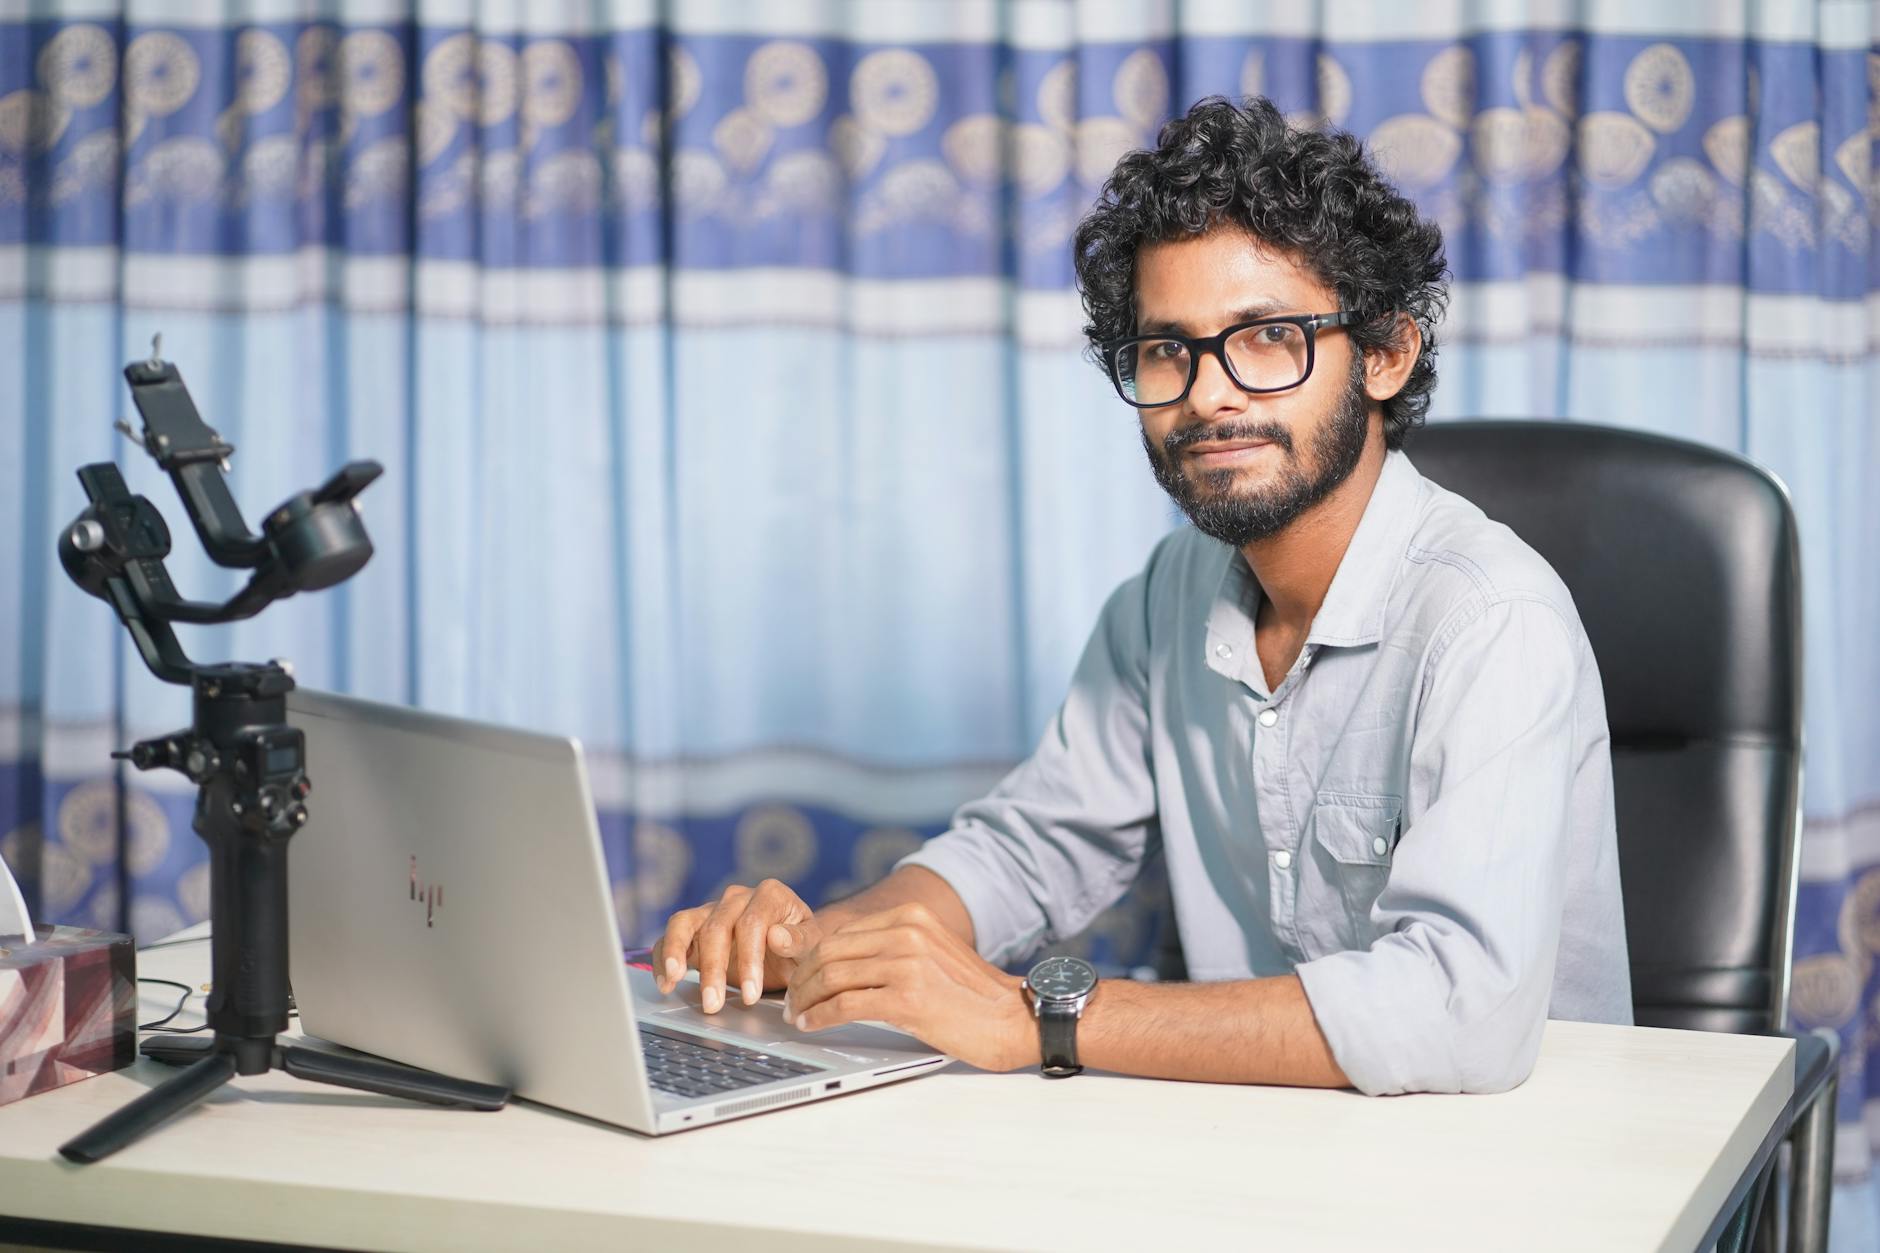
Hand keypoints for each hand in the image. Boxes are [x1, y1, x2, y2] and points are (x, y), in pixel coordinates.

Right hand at [650, 880, 822, 1012]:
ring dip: (677, 955)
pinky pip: (670, 936)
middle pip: (717, 928)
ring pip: (685, 924)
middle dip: (714, 970)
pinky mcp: (693, 927)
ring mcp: (711, 910)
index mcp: (770, 895)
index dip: (749, 959)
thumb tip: (777, 937)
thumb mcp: (812, 945)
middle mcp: (737, 897)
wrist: (790, 948)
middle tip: (713, 1004)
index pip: (752, 923)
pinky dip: (663, 957)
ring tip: (674, 980)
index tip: (750, 994)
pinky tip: (665, 983)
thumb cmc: (801, 946)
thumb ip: (799, 940)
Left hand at [783, 903, 1038, 1071]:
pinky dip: (819, 1016)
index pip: (841, 933)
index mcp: (911, 916)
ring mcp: (907, 963)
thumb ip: (888, 948)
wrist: (1012, 1018)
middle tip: (791, 1001)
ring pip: (831, 976)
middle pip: (829, 952)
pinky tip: (812, 1024)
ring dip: (805, 999)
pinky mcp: (907, 998)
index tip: (799, 979)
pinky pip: (845, 1005)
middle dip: (801, 979)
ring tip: (798, 1015)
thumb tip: (835, 960)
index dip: (810, 958)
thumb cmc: (970, 995)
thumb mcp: (929, 953)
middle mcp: (906, 931)